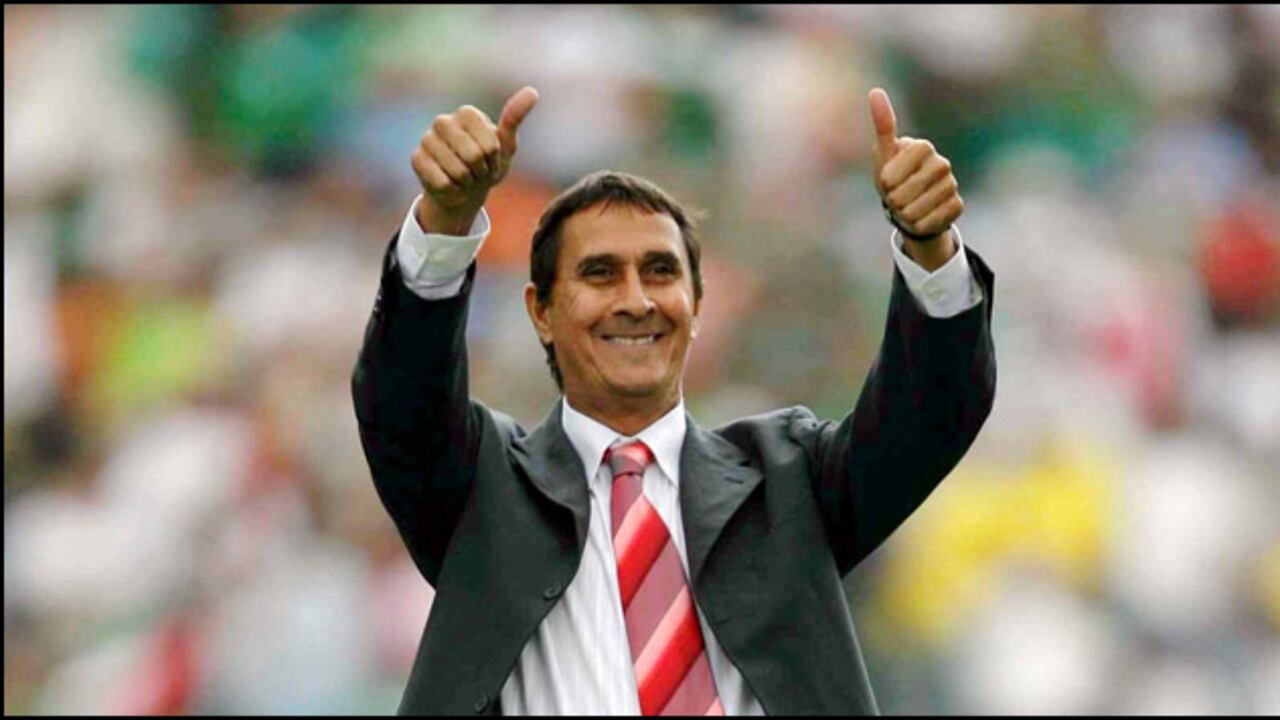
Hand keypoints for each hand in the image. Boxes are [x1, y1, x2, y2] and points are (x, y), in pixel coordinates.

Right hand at [412, 86, 539, 234]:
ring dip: (468, 183)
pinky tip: (451, 185)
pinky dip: (453, 191)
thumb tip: (533, 92)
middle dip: (481, 172)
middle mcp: (443, 121)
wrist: (465, 189)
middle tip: (478, 171)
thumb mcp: (506, 145)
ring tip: (466, 178)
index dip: (494, 159)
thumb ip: (515, 118)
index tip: (491, 159)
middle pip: (473, 156)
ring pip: (458, 172)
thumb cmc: (488, 164)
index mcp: (467, 113)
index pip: (490, 145)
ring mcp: (427, 139)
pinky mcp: (416, 159)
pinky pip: (443, 183)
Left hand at [869, 88, 962, 249]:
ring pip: (913, 212)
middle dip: (892, 201)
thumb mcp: (883, 154)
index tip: (887, 180)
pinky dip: (918, 225)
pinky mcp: (957, 206)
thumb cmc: (894, 177)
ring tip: (908, 206)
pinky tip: (922, 216)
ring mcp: (952, 185)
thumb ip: (882, 125)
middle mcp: (942, 163)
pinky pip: (927, 223)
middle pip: (900, 196)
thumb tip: (875, 91)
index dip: (884, 183)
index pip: (890, 176)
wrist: (912, 205)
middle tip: (897, 196)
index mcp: (922, 147)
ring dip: (904, 214)